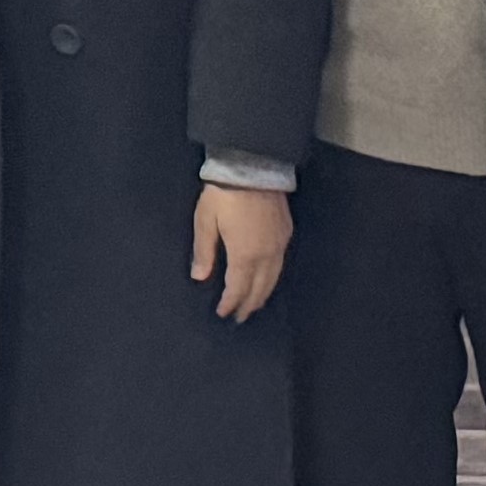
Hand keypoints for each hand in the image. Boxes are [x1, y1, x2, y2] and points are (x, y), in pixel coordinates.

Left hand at [192, 183, 291, 321]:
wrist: (253, 167)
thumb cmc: (223, 194)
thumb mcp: (205, 221)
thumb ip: (204, 251)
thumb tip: (200, 277)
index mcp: (245, 254)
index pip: (238, 288)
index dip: (231, 303)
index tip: (224, 314)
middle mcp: (266, 254)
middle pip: (259, 288)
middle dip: (249, 304)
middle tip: (241, 318)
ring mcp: (279, 243)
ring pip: (273, 278)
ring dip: (263, 294)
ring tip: (254, 305)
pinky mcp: (286, 232)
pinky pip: (280, 265)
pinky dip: (272, 278)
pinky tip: (267, 279)